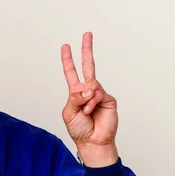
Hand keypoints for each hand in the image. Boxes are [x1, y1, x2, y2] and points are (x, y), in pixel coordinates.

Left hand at [61, 32, 118, 166]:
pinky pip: (98, 93)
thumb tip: (85, 88)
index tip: (65, 46)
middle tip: (87, 34)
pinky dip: (92, 102)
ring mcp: (99, 94)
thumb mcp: (68, 112)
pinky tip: (90, 110)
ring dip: (85, 98)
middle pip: (87, 66)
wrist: (93, 141)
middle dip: (86, 49)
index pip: (71, 72)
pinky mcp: (108, 99)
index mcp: (75, 93)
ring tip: (85, 111)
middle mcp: (88, 90)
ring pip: (91, 85)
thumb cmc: (79, 130)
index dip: (68, 60)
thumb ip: (73, 97)